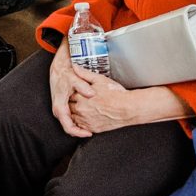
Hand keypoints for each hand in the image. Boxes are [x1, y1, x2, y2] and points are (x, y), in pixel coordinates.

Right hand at [48, 41, 94, 137]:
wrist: (58, 69)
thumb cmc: (64, 74)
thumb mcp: (73, 78)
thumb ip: (82, 86)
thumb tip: (91, 94)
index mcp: (60, 107)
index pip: (69, 127)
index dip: (79, 132)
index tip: (89, 133)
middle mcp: (59, 110)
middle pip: (70, 128)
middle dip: (82, 131)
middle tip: (95, 130)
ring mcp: (61, 109)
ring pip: (71, 124)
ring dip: (81, 126)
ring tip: (94, 125)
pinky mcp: (64, 107)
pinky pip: (72, 118)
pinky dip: (79, 121)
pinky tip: (89, 118)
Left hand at [67, 72, 193, 132]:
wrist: (127, 108)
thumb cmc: (116, 94)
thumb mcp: (100, 79)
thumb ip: (84, 74)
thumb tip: (74, 67)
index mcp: (82, 97)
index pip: (68, 94)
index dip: (70, 91)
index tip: (73, 89)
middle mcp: (82, 110)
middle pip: (68, 106)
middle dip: (70, 102)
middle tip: (77, 98)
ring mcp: (86, 120)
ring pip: (73, 117)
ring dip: (74, 112)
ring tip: (81, 106)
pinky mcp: (92, 128)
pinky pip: (80, 127)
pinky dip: (79, 122)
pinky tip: (85, 116)